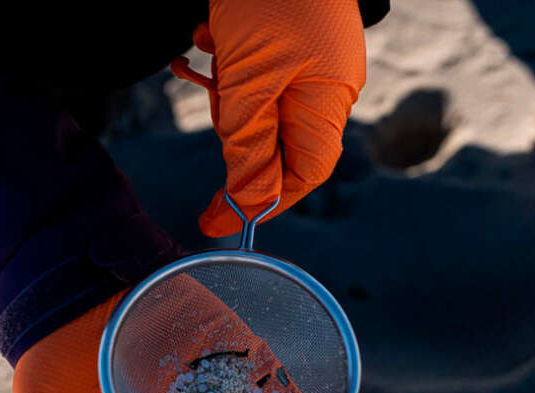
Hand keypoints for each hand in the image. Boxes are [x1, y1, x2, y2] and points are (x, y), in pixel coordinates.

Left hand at [171, 0, 366, 236]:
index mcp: (327, 102)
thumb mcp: (250, 80)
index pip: (302, 174)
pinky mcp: (287, 38)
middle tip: (210, 99)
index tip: (215, 217)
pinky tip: (208, 33)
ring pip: (257, 102)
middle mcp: (324, 87)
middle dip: (234, 129)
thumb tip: (248, 205)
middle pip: (275, 139)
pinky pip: (254, 70)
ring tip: (206, 48)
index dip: (262, 200)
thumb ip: (248, 144)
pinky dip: (226, 60)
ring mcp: (308, 60)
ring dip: (223, 89)